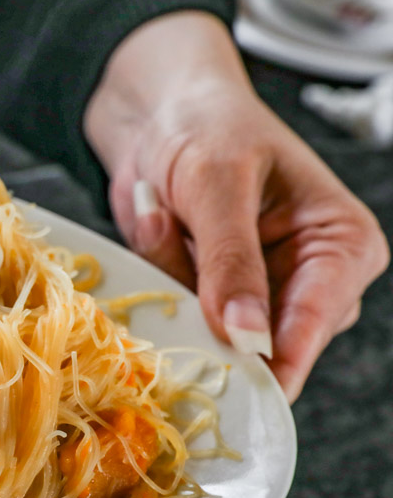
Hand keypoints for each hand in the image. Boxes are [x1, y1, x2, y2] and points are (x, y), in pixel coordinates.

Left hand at [84, 11, 388, 401]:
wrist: (156, 113)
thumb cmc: (205, 127)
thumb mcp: (217, 184)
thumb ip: (230, 261)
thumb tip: (246, 336)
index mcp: (341, 243)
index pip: (320, 318)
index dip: (280, 356)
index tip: (244, 383)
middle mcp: (308, 278)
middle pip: (269, 340)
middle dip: (213, 310)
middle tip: (180, 257)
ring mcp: (256, 291)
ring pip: (214, 331)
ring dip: (177, 282)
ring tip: (168, 216)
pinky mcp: (208, 294)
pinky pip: (179, 313)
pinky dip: (158, 275)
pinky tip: (159, 222)